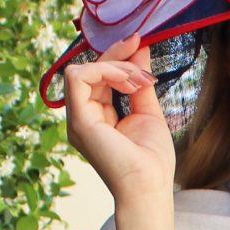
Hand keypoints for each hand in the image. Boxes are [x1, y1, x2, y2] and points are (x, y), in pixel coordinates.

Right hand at [64, 34, 175, 202]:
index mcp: (97, 116)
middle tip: (140, 43)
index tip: (141, 42)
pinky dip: (105, 72)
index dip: (118, 57)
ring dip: (115, 66)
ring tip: (141, 79)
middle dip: (116, 54)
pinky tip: (130, 83)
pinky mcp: (78, 121)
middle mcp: (82, 117)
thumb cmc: (152, 159)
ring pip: (81, 70)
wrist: (150, 186)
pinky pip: (78, 78)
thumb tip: (140, 50)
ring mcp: (77, 119)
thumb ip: (139, 82)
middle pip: (89, 70)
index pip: (99, 76)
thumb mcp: (148, 111)